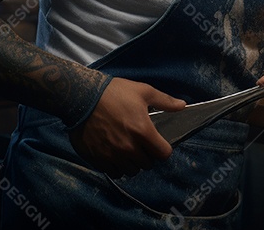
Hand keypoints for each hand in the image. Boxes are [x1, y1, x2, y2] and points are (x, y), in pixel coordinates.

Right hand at [69, 78, 185, 177]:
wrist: (81, 97)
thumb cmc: (114, 93)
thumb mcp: (143, 92)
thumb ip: (165, 101)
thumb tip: (182, 106)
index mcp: (143, 131)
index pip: (163, 154)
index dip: (163, 149)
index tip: (158, 144)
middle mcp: (128, 147)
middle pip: (147, 164)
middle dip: (148, 155)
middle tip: (142, 145)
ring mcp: (111, 155)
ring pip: (131, 170)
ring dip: (133, 163)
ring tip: (128, 150)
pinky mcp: (97, 159)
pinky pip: (113, 172)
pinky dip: (117, 166)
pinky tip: (115, 154)